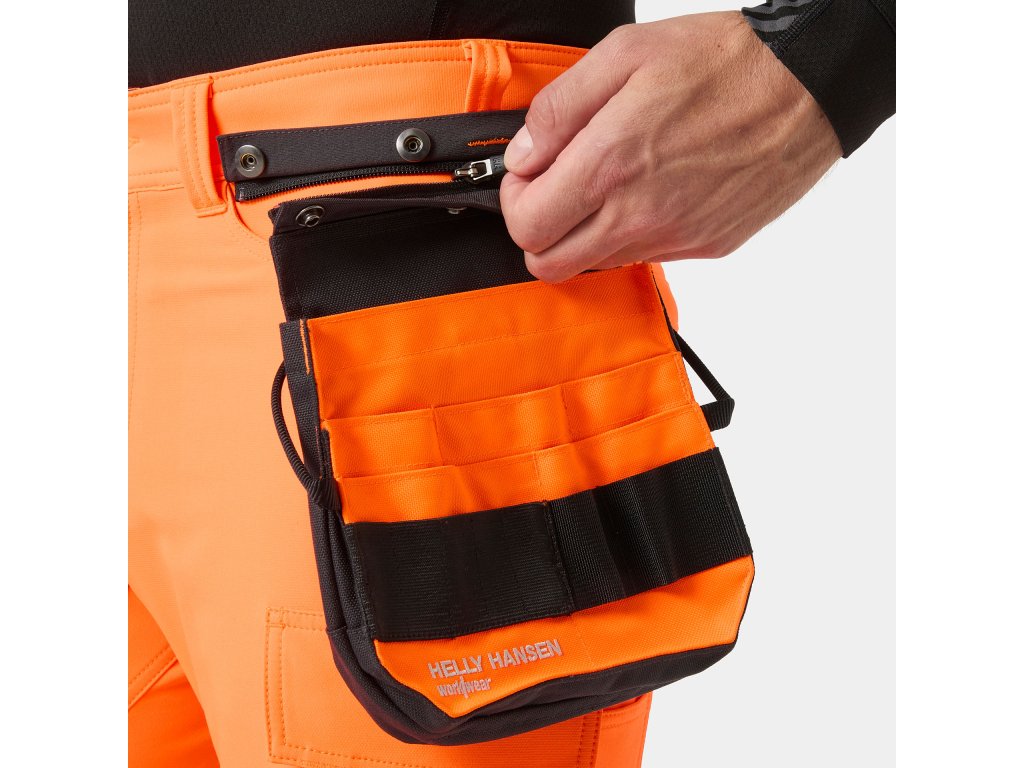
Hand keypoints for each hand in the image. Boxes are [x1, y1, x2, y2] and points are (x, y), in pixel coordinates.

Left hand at [500, 11, 842, 281]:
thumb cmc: (723, 63)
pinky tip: (651, 188)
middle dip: (539, 229)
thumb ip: (559, 109)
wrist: (808, 88)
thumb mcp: (625, 54)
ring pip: (595, 264)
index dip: (515, 201)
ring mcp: (674, 237)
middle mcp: (639, 214)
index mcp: (610, 165)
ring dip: (585, 231)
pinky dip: (632, 232)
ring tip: (610, 179)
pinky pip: (646, 256)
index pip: (526, 227)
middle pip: (550, 264)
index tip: (530, 174)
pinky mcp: (705, 246)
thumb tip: (524, 153)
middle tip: (557, 188)